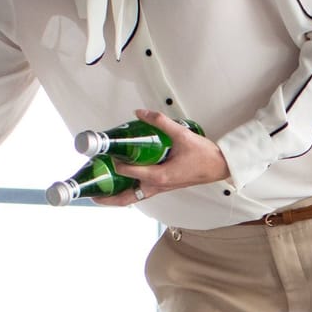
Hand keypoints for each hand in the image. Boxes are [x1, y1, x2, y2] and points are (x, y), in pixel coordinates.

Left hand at [92, 109, 232, 206]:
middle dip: (107, 198)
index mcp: (159, 176)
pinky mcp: (164, 186)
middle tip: (92, 193)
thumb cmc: (204, 156)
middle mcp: (157, 186)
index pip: (129, 171)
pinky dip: (129, 190)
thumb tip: (141, 113)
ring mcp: (160, 188)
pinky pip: (141, 192)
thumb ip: (160, 122)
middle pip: (126, 197)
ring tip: (102, 190)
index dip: (115, 162)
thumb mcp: (182, 135)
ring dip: (116, 196)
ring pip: (133, 197)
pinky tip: (123, 180)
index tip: (108, 152)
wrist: (220, 166)